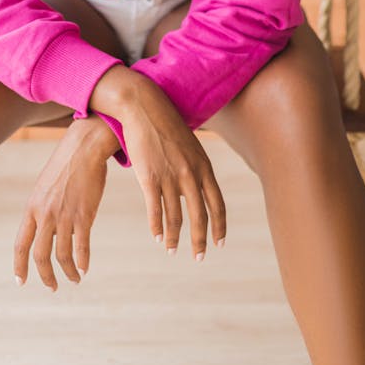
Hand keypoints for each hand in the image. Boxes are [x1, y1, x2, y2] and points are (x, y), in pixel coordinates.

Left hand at [13, 116, 117, 290]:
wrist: (84, 147)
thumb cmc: (65, 164)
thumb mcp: (44, 186)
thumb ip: (41, 208)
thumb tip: (43, 228)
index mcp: (32, 207)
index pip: (20, 244)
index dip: (19, 265)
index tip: (20, 281)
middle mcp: (45, 215)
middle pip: (40, 256)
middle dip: (45, 276)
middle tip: (52, 287)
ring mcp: (64, 216)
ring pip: (62, 256)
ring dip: (68, 272)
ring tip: (74, 278)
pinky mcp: (84, 215)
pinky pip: (81, 247)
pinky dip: (82, 262)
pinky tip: (84, 268)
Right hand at [91, 67, 225, 260]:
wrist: (144, 107)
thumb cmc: (167, 124)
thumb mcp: (191, 145)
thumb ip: (196, 168)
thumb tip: (197, 190)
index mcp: (204, 166)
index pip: (218, 204)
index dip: (219, 227)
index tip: (219, 243)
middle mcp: (190, 174)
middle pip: (200, 216)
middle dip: (200, 240)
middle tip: (199, 257)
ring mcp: (170, 176)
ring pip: (175, 217)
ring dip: (174, 238)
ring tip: (172, 250)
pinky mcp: (149, 176)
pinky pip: (155, 209)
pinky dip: (157, 227)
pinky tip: (157, 237)